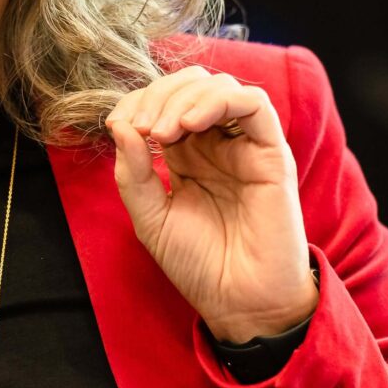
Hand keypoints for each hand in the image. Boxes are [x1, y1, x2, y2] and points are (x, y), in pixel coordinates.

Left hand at [105, 64, 318, 343]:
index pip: (162, 102)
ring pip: (218, 86)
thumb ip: (134, 174)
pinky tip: (189, 125)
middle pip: (188, 86)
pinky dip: (218, 101)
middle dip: (157, 95)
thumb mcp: (151, 219)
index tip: (117, 125)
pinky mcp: (271, 152)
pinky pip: (253, 104)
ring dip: (182, 97)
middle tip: (141, 127)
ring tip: (162, 132)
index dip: (136, 102)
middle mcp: (216, 143)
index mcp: (186, 154)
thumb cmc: (200, 265)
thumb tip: (119, 124)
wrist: (241, 301)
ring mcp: (244, 145)